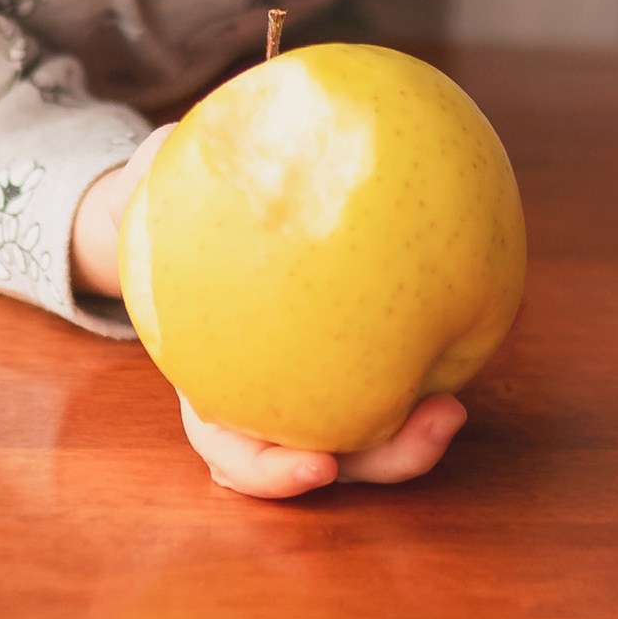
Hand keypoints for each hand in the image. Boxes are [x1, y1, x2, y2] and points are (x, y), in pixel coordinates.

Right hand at [72, 139, 468, 496]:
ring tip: (455, 407)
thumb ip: (153, 172)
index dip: (270, 472)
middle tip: (435, 422)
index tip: (315, 465)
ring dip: (415, 441)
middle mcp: (265, 401)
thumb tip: (161, 146)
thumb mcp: (152, 181)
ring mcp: (314, 387)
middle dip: (386, 462)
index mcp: (209, 382)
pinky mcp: (359, 356)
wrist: (198, 211)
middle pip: (325, 462)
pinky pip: (392, 377)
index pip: (230, 451)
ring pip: (368, 441)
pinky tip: (465, 320)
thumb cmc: (174, 203)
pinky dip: (421, 377)